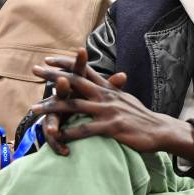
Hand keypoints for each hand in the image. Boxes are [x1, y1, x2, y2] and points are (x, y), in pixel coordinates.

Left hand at [31, 49, 193, 160]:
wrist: (159, 130)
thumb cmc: (141, 117)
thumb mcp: (126, 99)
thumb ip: (115, 90)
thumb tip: (113, 80)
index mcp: (109, 88)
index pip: (85, 70)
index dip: (66, 63)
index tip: (49, 59)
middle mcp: (106, 95)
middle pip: (75, 81)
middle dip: (53, 75)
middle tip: (35, 69)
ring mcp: (108, 110)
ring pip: (74, 105)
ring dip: (52, 107)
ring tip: (34, 109)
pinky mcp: (111, 126)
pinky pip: (85, 129)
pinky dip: (69, 132)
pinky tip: (57, 135)